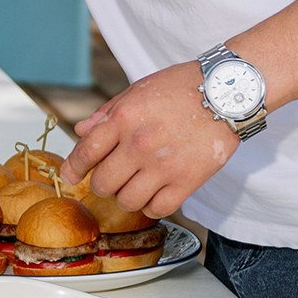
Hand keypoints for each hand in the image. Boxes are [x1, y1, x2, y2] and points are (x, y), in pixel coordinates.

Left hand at [60, 61, 235, 219]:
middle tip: (110, 179)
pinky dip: (151, 207)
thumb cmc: (181, 87)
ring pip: (127, 202)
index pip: (86, 152)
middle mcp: (139, 144)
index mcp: (124, 118)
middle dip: (101, 184)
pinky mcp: (188, 181)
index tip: (70, 176)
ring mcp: (164, 166)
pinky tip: (154, 195)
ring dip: (126, 197)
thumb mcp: (138, 90)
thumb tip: (81, 132)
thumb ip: (107, 113)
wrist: (226, 93)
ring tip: (134, 187)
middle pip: (103, 184)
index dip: (73, 168)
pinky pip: (158, 209)